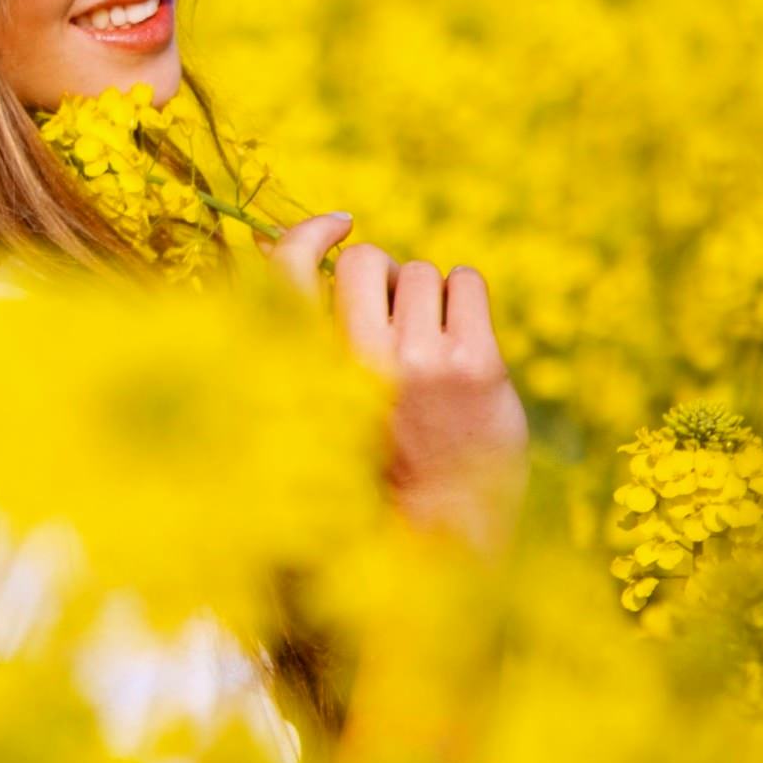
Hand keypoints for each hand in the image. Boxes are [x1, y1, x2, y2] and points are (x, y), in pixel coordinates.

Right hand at [259, 214, 529, 555]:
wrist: (441, 538)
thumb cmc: (376, 466)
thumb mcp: (319, 407)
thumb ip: (306, 339)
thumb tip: (285, 246)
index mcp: (310, 373)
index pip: (287, 272)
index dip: (307, 234)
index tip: (337, 225)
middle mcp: (360, 362)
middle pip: (366, 260)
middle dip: (382, 275)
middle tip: (396, 318)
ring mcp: (422, 362)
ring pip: (422, 273)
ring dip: (427, 297)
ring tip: (432, 347)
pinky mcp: (477, 366)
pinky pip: (467, 282)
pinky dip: (465, 298)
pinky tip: (463, 342)